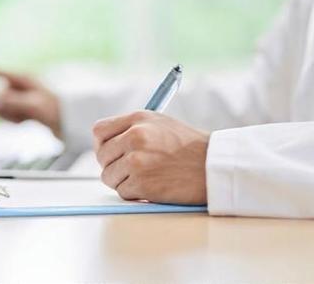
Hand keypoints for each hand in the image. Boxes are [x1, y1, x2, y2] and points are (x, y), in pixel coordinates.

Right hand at [0, 57, 61, 137]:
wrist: (68, 121)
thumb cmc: (55, 109)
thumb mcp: (33, 105)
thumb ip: (10, 102)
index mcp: (20, 78)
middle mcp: (15, 86)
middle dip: (5, 108)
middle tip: (26, 111)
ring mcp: (16, 98)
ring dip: (10, 116)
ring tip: (29, 117)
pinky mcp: (18, 109)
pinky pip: (5, 117)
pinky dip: (14, 122)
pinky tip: (28, 121)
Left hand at [93, 110, 208, 204]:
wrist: (214, 167)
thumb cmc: (189, 147)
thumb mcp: (160, 124)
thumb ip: (131, 129)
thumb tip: (105, 144)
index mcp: (138, 119)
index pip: (99, 131)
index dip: (102, 144)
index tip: (110, 152)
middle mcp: (135, 137)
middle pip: (102, 156)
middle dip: (112, 165)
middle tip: (129, 170)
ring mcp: (137, 161)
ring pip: (109, 176)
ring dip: (122, 181)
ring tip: (145, 177)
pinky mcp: (142, 183)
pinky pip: (122, 192)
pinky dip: (133, 193)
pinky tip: (152, 186)